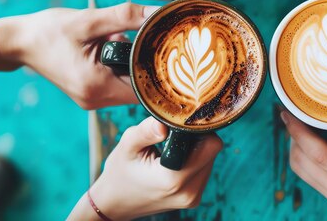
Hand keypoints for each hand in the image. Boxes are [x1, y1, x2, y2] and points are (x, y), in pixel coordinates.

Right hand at [4, 3, 158, 109]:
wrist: (19, 41)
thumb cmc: (50, 31)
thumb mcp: (90, 20)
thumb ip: (126, 17)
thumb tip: (157, 12)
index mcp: (97, 86)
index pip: (144, 90)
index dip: (162, 74)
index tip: (174, 54)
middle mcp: (96, 99)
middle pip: (140, 89)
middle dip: (150, 66)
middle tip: (162, 42)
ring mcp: (92, 98)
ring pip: (130, 86)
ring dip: (136, 65)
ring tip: (137, 40)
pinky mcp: (90, 92)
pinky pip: (117, 83)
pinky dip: (124, 66)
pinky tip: (120, 45)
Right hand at [68, 117, 222, 220]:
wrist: (114, 203)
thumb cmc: (120, 173)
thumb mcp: (127, 147)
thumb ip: (146, 132)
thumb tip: (164, 122)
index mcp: (174, 179)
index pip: (210, 145)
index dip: (199, 129)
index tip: (182, 123)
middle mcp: (189, 192)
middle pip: (212, 151)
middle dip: (197, 138)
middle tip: (173, 135)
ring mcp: (193, 198)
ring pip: (210, 160)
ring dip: (196, 150)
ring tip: (172, 148)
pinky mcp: (194, 199)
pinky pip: (204, 170)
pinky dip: (194, 161)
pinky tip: (175, 159)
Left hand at [281, 97, 326, 220]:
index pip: (322, 155)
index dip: (300, 132)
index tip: (290, 112)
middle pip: (304, 162)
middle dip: (292, 135)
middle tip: (292, 108)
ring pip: (302, 170)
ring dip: (295, 145)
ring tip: (298, 119)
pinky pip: (309, 176)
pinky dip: (303, 155)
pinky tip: (308, 137)